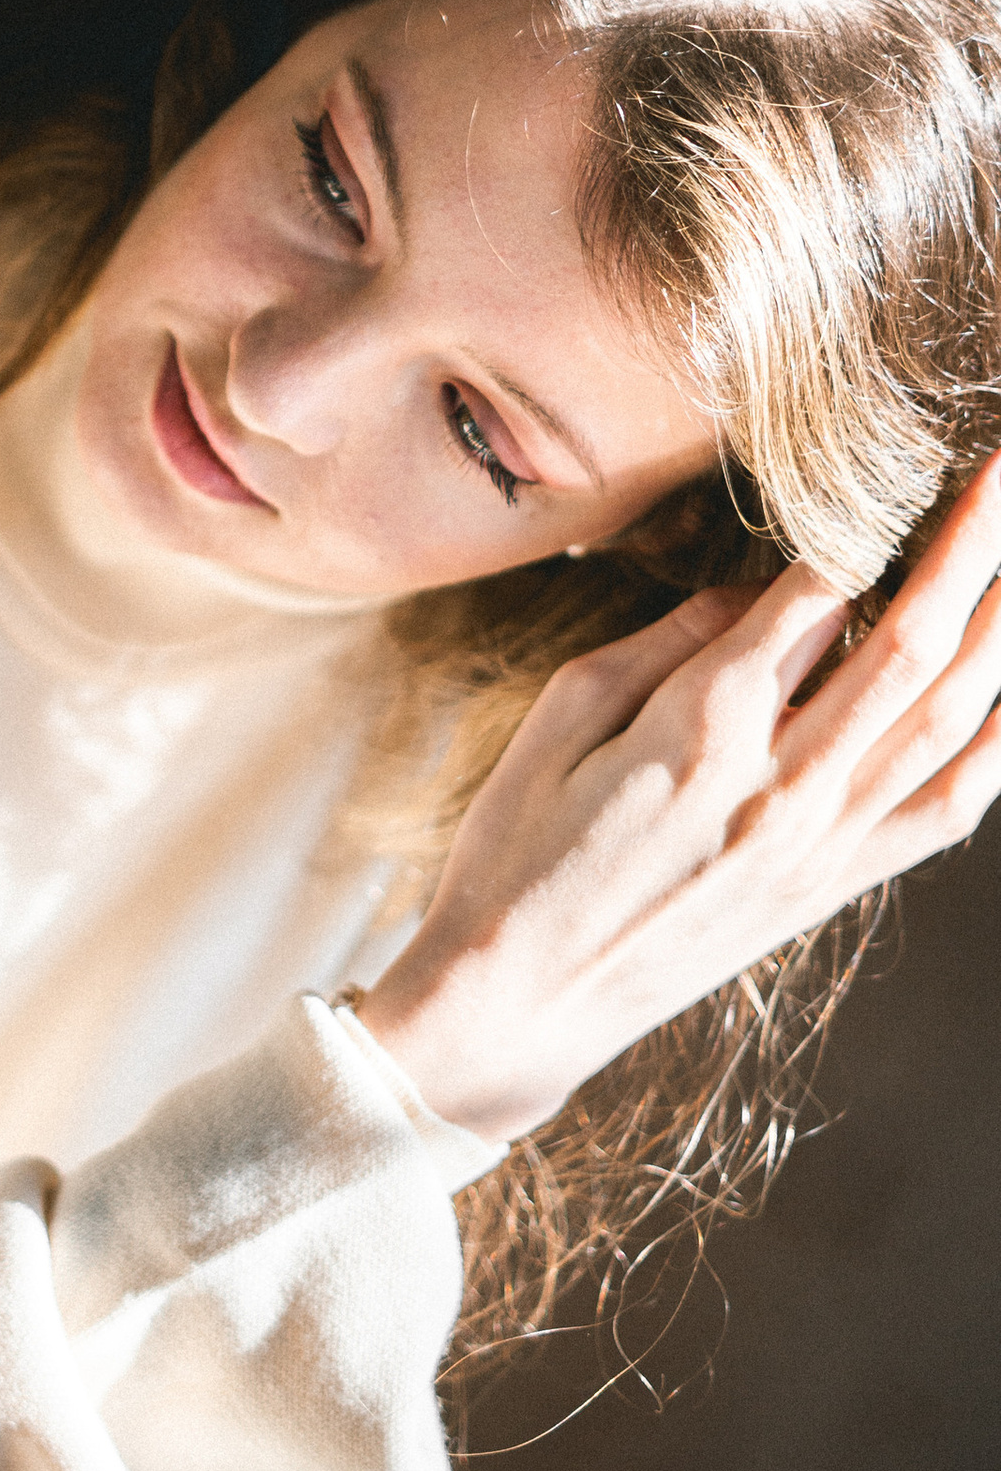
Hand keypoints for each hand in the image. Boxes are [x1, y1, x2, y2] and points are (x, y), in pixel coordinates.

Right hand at [356, 453, 1000, 1143]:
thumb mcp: (557, 719)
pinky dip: (994, 749)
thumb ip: (659, 641)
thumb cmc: (517, 853)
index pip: (814, 595)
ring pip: (949, 720)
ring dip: (1000, 631)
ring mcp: (821, 842)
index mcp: (702, 728)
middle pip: (910, 643)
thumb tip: (750, 592)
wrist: (520, 1003)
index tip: (889, 466)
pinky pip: (944, 811)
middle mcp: (783, 782)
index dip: (859, 522)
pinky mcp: (833, 887)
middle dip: (969, 549)